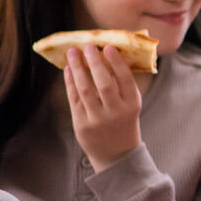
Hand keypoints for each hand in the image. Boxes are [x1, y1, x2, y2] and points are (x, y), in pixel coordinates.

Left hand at [65, 46, 143, 170]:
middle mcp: (116, 113)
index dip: (116, 63)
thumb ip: (121, 85)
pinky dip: (70, 82)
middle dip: (95, 63)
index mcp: (132, 106)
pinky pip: (74, 99)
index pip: (125, 80)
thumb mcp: (130, 105)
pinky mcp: (82, 124)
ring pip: (85, 90)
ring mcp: (97, 120)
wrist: (115, 154)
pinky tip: (69, 69)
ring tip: (73, 53)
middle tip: (88, 46)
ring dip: (78, 68)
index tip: (108, 47)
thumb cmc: (123, 122)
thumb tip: (105, 55)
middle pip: (104, 84)